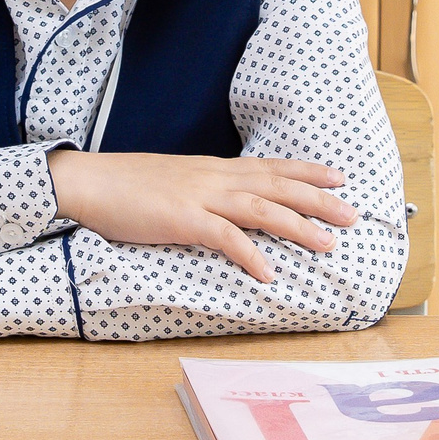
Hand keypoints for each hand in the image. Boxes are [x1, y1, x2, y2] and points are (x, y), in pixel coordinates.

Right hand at [46, 152, 357, 282]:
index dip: (306, 172)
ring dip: (298, 226)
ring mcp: (198, 196)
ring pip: (261, 208)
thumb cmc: (123, 186)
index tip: (338, 177)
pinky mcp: (180, 219)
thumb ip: (201, 190)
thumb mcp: (172, 182)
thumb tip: (223, 205)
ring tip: (328, 244)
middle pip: (276, 185)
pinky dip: (250, 254)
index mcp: (210, 169)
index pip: (268, 166)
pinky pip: (223, 237)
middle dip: (318, 200)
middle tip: (353, 214)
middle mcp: (212, 177)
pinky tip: (270, 273)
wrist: (85, 181)